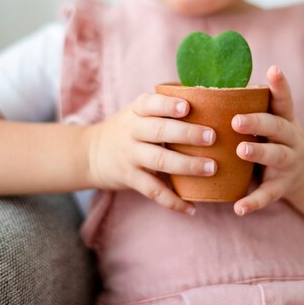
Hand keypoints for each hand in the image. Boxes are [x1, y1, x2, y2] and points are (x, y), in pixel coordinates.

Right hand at [84, 93, 215, 214]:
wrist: (92, 153)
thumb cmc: (131, 128)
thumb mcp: (139, 111)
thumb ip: (166, 105)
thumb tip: (209, 96)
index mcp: (138, 110)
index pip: (151, 103)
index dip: (168, 105)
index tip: (187, 107)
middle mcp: (132, 130)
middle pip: (159, 130)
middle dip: (186, 134)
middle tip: (211, 137)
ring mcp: (130, 155)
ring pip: (159, 160)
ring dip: (186, 165)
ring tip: (211, 168)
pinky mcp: (130, 178)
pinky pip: (152, 190)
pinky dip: (172, 201)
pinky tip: (192, 208)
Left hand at [231, 65, 303, 215]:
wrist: (302, 174)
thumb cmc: (273, 139)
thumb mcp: (270, 121)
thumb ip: (249, 106)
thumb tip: (210, 85)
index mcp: (284, 119)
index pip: (283, 100)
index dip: (280, 85)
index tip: (273, 69)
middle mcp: (290, 139)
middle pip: (278, 127)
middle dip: (258, 123)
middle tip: (236, 120)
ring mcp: (288, 163)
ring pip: (276, 156)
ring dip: (259, 153)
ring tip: (241, 151)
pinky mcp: (281, 187)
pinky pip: (268, 195)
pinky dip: (253, 201)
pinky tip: (238, 208)